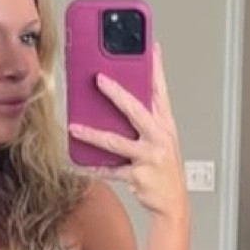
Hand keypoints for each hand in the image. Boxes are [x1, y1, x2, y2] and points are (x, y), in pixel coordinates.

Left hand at [71, 44, 189, 221]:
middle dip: (117, 94)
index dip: (156, 68)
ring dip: (93, 134)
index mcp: (165, 125)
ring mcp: (149, 157)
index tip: (150, 47)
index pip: (161, 91)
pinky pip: (110, 169)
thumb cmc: (164, 168)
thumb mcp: (162, 138)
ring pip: (117, 141)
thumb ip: (146, 117)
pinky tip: (78, 162)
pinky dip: (93, 167)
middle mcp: (159, 137)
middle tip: (99, 79)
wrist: (173, 202)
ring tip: (75, 127)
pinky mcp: (137, 175)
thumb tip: (120, 98)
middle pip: (136, 111)